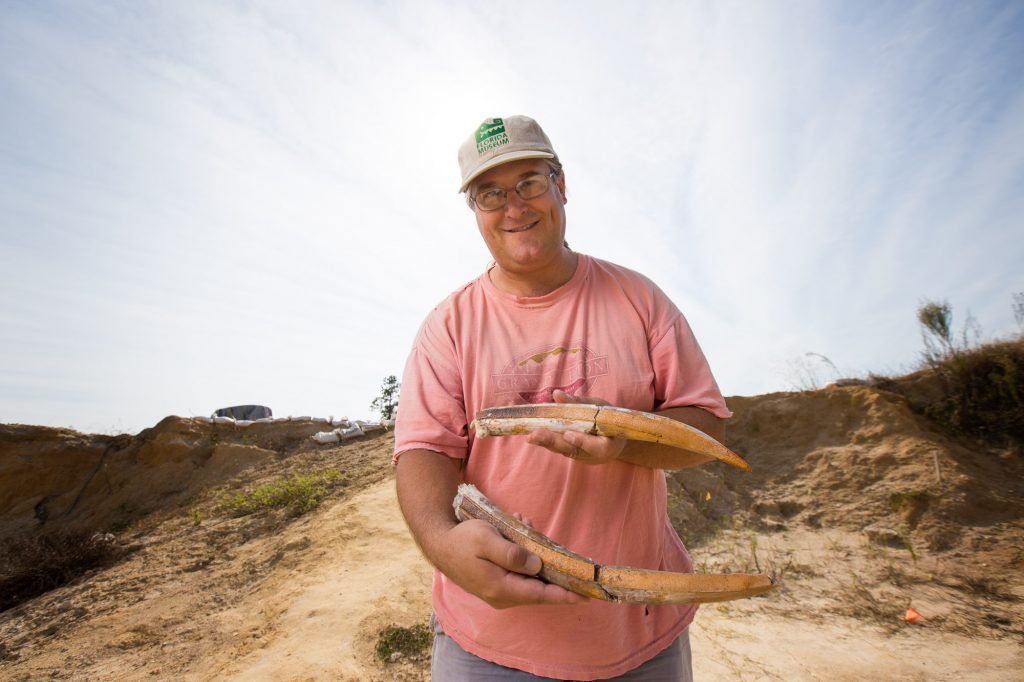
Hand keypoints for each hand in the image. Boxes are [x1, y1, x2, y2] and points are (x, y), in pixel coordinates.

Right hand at [439, 518, 587, 608]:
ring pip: (530, 580)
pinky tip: (521, 532)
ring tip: (529, 528)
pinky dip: (526, 558)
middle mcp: (502, 596)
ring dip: (538, 559)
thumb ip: (512, 553)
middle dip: (555, 573)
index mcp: (500, 588)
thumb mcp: (487, 539)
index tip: (586, 596)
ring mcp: (499, 593)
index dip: (564, 595)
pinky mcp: (497, 586)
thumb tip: (537, 566)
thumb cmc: (463, 540)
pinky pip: (520, 575)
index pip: (540, 594)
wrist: (440, 545)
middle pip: (539, 590)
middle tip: (575, 563)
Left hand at [526, 389, 626, 464]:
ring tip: (530, 436)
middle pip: (573, 450)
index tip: (569, 434)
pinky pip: (560, 448)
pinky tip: (534, 436)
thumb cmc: (609, 419)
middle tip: (534, 435)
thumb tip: (556, 394)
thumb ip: (579, 403)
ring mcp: (583, 458)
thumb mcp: (599, 407)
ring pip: (563, 451)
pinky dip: (547, 442)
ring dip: (545, 443)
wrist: (617, 439)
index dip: (582, 441)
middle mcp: (594, 455)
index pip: (597, 447)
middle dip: (553, 441)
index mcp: (609, 444)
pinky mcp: (573, 456)